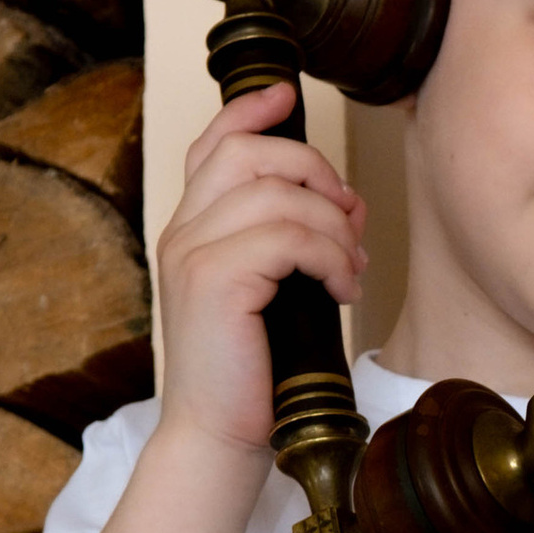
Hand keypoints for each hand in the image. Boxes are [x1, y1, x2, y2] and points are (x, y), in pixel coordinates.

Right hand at [155, 83, 367, 461]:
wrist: (218, 437)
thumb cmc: (251, 374)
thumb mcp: (272, 294)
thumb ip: (291, 243)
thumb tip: (344, 205)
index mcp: (191, 230)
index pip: (212, 145)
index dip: (250, 111)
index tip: (287, 95)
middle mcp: (183, 233)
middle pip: (250, 153)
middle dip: (316, 171)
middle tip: (348, 219)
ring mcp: (193, 254)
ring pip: (279, 194)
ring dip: (334, 226)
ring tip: (350, 269)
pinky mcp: (215, 281)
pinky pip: (290, 236)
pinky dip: (330, 257)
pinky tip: (341, 290)